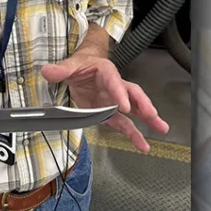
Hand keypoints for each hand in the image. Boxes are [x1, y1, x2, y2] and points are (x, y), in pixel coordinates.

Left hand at [41, 54, 168, 152]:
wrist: (82, 68)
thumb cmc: (81, 65)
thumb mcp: (71, 65)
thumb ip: (61, 70)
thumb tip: (48, 71)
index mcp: (106, 72)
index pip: (114, 82)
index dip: (120, 94)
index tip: (125, 107)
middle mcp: (115, 86)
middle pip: (133, 94)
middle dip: (143, 105)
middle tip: (153, 115)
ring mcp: (115, 101)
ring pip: (135, 110)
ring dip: (148, 119)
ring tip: (162, 128)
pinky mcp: (111, 113)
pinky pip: (124, 124)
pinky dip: (134, 134)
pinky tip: (143, 144)